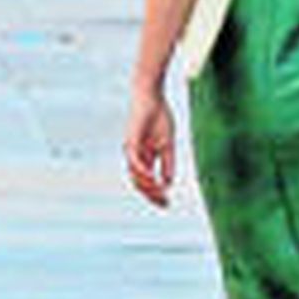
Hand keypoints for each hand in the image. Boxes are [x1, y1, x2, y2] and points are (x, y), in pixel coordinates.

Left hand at [124, 87, 175, 207]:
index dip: (156, 194)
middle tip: (165, 204)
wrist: (151, 95)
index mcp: (143, 158)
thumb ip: (167, 163)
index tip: (167, 204)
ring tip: (160, 194)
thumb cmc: (159, 116)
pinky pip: (134, 160)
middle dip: (152, 195)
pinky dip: (142, 171)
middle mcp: (134, 157)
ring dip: (148, 186)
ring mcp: (131, 149)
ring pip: (135, 175)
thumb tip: (167, 184)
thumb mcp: (167, 144)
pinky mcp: (131, 140)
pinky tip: (151, 177)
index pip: (146, 182)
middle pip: (139, 183)